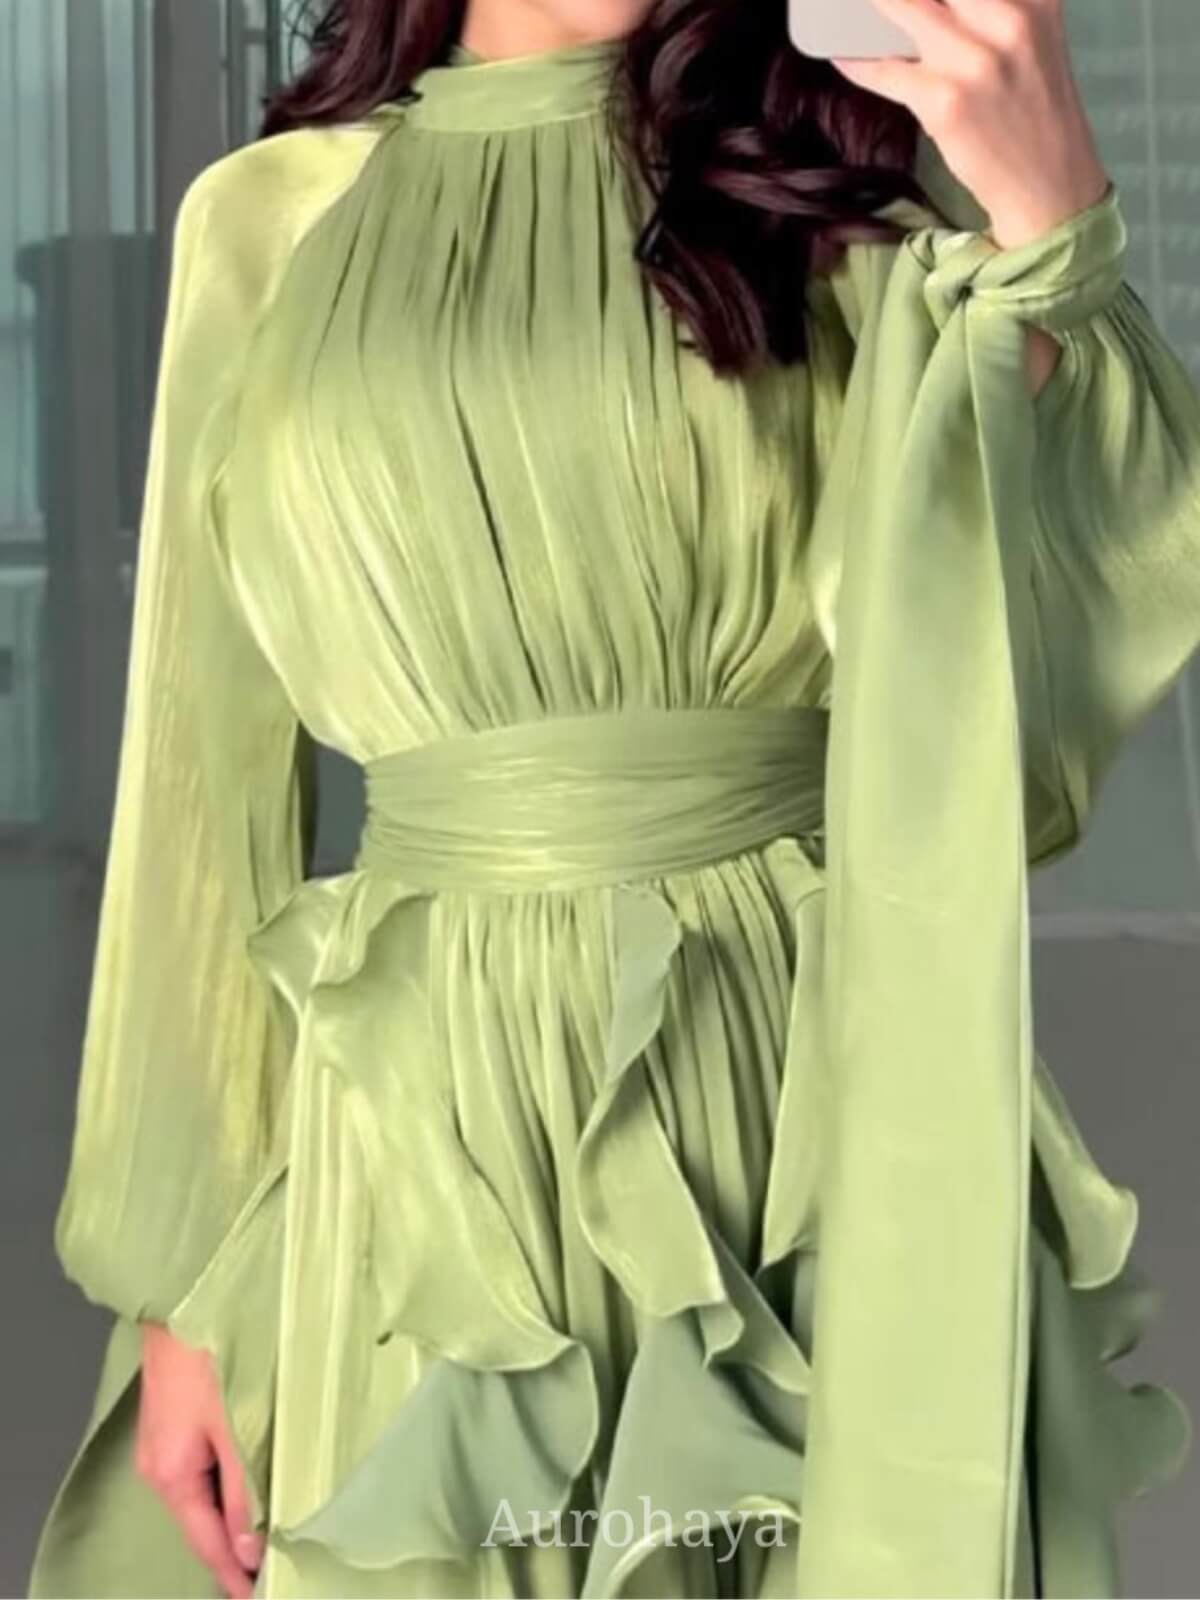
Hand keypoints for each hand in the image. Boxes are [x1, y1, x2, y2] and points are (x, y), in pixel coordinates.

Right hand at [135, 1321, 264, 1597]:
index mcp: (171, 1476)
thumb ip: (244, 1491)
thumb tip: (250, 1549)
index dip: (235, 1575)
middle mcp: (161, 1465)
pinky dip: (230, 1480)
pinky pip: (206, 1464)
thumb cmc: (209, 1356)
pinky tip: (254, 1481)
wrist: (188, 1296)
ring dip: (237, 1511)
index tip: (262, 1595)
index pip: (208, 1543)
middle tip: (279, 1566)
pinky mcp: (178, 1417)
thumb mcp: (234, 1428)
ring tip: (275, 1532)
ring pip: (207, 1491)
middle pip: (204, 1521)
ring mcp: (167, 1441)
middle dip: (238, 1547)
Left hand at [829, 0, 1110, 248]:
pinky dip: (857, 61)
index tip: (914, 2)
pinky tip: (841, 52)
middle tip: (877, 4)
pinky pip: (883, 70)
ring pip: (902, 8)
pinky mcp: (944, 101)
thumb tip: (933, 6)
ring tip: (850, 10)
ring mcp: (974, 61)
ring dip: (869, 9)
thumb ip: (993, 8)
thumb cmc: (1034, 112)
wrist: (1049, 184)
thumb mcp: (1033, 39)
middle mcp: (1008, 19)